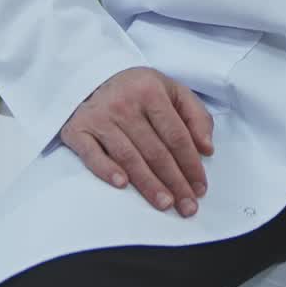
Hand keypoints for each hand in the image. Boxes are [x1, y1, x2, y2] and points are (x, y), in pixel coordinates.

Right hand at [60, 66, 214, 216]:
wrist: (93, 79)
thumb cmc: (139, 91)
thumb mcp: (172, 91)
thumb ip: (195, 116)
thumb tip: (207, 149)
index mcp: (151, 90)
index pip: (175, 134)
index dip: (190, 163)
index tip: (200, 187)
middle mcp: (125, 103)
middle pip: (155, 150)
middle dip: (174, 181)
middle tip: (187, 207)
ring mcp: (100, 117)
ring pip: (129, 157)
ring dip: (148, 184)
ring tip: (165, 204)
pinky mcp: (78, 130)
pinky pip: (92, 155)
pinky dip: (106, 170)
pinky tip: (122, 185)